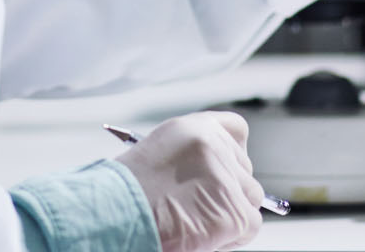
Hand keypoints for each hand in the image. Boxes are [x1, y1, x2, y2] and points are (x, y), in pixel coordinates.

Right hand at [114, 112, 263, 251]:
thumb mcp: (160, 156)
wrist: (114, 216)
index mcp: (193, 128)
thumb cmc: (126, 194)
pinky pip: (249, 226)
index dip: (234, 155)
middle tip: (198, 209)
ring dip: (230, 215)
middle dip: (229, 192)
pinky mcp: (234, 211)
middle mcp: (214, 145)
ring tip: (195, 222)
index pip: (236, 131)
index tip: (229, 171)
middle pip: (245, 171)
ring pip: (250, 199)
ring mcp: (226, 178)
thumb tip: (217, 176)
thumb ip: (194, 158)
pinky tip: (201, 236)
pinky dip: (231, 238)